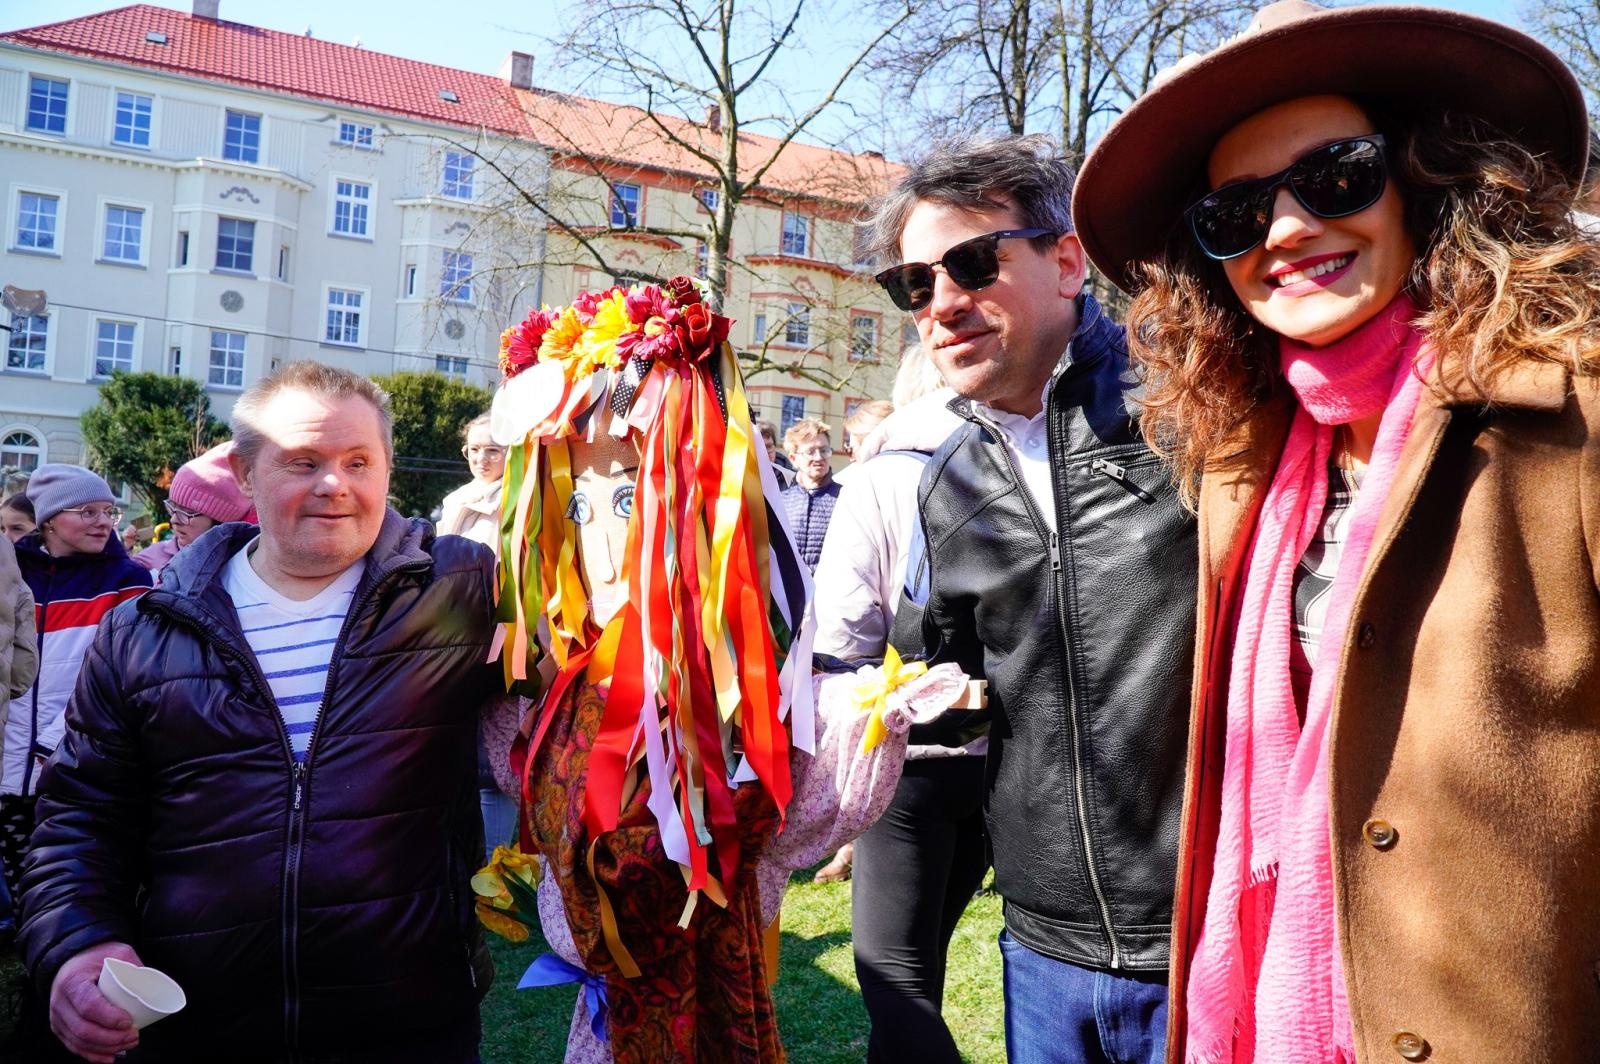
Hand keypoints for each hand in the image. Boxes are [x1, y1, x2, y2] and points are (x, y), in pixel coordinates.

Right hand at [49, 941, 141, 1062]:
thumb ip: (134, 966)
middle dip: (111, 1039)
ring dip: (105, 1048)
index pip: (89, 1006)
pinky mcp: (60, 1027)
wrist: (73, 958)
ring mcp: (57, 1017)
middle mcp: (60, 1002)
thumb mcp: (117, 952)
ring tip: (128, 1044)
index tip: (129, 1021)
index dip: (109, 1018)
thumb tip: (156, 986)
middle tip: (133, 1036)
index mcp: (73, 982)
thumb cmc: (96, 956)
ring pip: (79, 1041)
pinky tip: (110, 1057)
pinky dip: (92, 1054)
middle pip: (83, 1029)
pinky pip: (73, 1046)